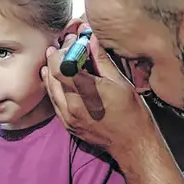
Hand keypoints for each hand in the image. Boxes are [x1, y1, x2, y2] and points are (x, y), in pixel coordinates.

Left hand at [41, 33, 152, 151]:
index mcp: (86, 93)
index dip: (62, 50)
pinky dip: (52, 88)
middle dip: (56, 58)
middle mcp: (72, 106)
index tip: (70, 41)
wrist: (132, 144)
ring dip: (51, 72)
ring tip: (54, 58)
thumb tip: (92, 40)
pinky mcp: (68, 125)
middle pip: (53, 76)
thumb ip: (102, 61)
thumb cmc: (132, 113)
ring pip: (50, 89)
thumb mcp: (121, 82)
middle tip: (62, 46)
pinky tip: (54, 80)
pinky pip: (54, 103)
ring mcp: (68, 118)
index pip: (61, 66)